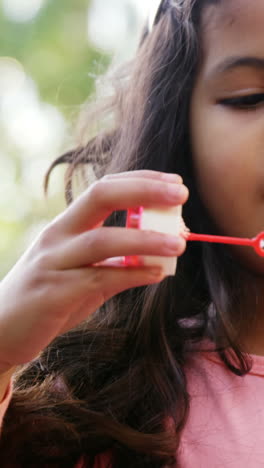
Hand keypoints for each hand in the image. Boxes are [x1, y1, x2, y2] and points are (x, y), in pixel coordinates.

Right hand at [0, 170, 187, 370]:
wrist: (1, 331)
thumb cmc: (48, 298)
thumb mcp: (82, 275)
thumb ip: (115, 265)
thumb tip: (156, 261)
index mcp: (66, 226)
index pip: (104, 188)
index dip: (141, 180)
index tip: (174, 182)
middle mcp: (57, 236)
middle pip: (100, 196)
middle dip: (143, 190)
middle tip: (181, 193)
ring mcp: (53, 262)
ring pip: (102, 240)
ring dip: (145, 239)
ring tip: (179, 243)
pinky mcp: (53, 292)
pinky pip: (99, 278)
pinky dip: (132, 274)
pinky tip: (156, 274)